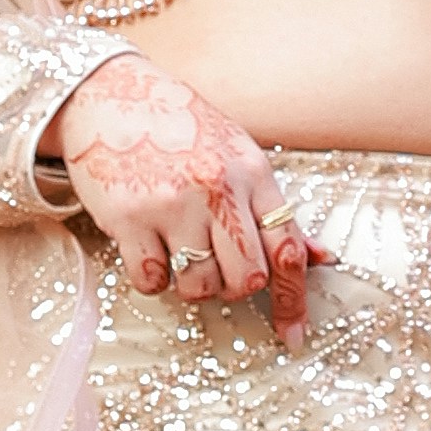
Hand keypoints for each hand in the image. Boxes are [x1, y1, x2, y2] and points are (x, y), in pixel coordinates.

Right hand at [48, 61, 312, 347]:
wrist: (109, 94)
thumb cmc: (180, 129)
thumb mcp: (237, 155)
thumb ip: (273, 209)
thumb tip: (320, 256)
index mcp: (253, 174)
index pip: (287, 248)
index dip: (293, 299)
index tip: (293, 336)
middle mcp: (218, 189)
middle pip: (246, 277)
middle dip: (234, 288)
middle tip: (216, 269)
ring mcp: (173, 204)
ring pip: (200, 285)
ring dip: (192, 284)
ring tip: (179, 250)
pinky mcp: (130, 217)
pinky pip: (152, 280)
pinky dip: (153, 278)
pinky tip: (149, 248)